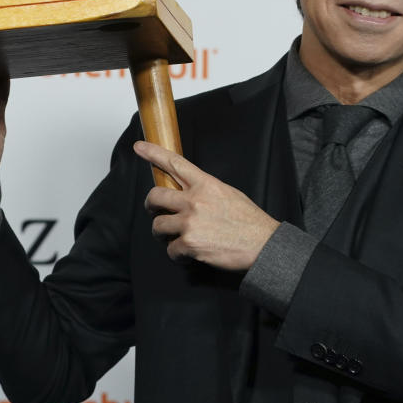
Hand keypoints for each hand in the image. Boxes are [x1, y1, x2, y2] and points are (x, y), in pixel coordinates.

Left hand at [134, 140, 279, 270]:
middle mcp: (195, 201)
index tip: (139, 147)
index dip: (153, 153)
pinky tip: (188, 255)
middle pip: (156, 195)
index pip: (175, 163)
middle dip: (151, 204)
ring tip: (175, 238)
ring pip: (158, 225)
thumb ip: (206, 190)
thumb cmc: (250, 222)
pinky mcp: (190, 244)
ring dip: (163, 234)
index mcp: (206, 185)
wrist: (263, 245)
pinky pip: (171, 249)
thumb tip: (190, 193)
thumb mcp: (229, 194)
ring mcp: (190, 222)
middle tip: (154, 210)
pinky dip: (177, 255)